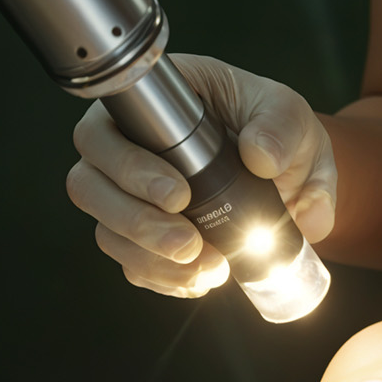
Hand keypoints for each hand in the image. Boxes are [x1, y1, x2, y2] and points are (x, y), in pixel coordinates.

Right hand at [66, 54, 336, 296]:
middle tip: (189, 243)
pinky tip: (200, 278)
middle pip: (89, 184)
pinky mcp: (141, 235)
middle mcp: (127, 145)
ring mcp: (128, 193)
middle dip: (136, 222)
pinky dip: (163, 277)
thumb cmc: (279, 133)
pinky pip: (131, 262)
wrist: (292, 179)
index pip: (105, 128)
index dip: (128, 166)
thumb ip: (283, 130)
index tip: (179, 196)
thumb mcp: (292, 118)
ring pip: (106, 229)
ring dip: (149, 257)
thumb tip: (260, 156)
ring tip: (207, 268)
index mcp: (152, 103)